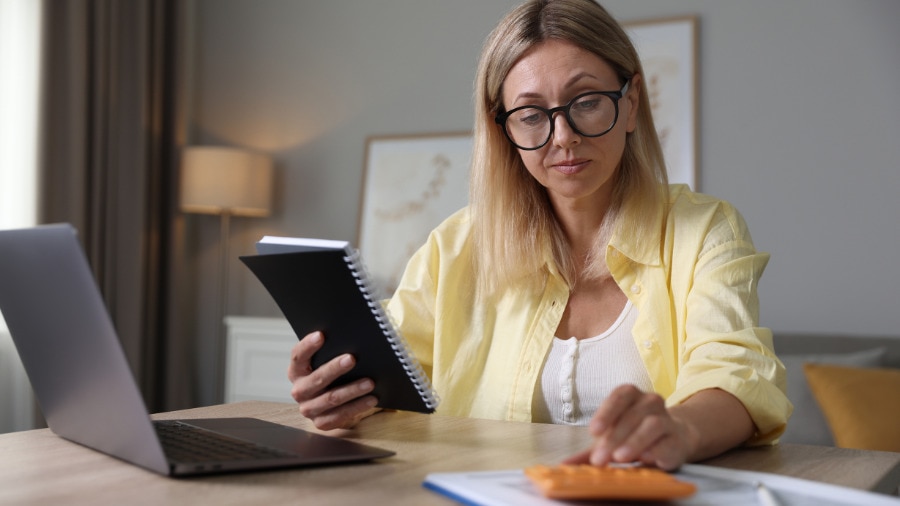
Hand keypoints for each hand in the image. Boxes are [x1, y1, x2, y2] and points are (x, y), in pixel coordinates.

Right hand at [287, 331, 380, 429]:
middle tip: (352, 359)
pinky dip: (357, 407)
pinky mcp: (321, 422)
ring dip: (352, 390)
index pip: (298, 356)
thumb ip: (329, 352)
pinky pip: (340, 415)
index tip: (321, 335)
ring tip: (370, 382)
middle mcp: (299, 391)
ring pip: (331, 398)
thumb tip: (350, 339)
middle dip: (335, 368)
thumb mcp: (324, 362)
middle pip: (317, 379)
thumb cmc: (329, 375)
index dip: (308, 345)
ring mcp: (309, 408)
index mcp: (296, 371)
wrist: (328, 402)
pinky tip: (371, 399)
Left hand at [563, 384, 696, 470]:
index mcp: (631, 395)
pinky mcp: (678, 439)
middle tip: (599, 458)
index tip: (592, 431)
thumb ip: (588, 451)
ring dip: (634, 441)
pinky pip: (668, 442)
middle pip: (632, 415)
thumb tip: (565, 465)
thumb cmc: (634, 434)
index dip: (605, 413)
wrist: (674, 437)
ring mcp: (667, 419)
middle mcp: (650, 401)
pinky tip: (644, 459)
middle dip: (614, 438)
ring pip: (653, 425)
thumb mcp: (611, 438)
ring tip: (620, 458)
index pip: (618, 397)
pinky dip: (656, 450)